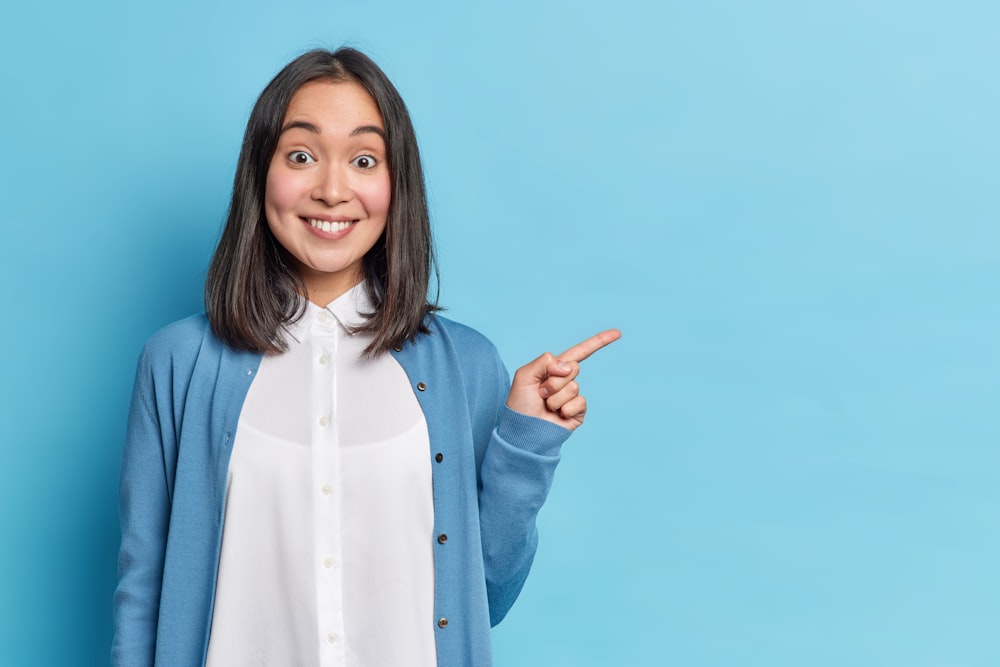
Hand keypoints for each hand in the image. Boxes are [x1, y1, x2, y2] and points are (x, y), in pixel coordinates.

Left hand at [505, 329, 620, 430]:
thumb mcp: (524, 375)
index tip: (618, 333)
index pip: (579, 352)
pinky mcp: (578, 412)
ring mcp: (573, 397)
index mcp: (554, 369)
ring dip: (555, 397)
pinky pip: (580, 402)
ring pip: (573, 387)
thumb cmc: (520, 404)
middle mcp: (565, 381)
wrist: (523, 431)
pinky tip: (557, 415)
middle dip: (554, 380)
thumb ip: (544, 362)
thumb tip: (569, 366)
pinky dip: (565, 409)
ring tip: (545, 406)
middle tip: (540, 393)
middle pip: (573, 368)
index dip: (598, 342)